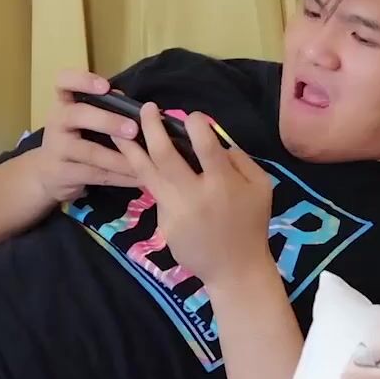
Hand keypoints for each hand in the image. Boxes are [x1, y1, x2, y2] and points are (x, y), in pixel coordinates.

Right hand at [33, 69, 140, 202]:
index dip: (83, 80)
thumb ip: (103, 107)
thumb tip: (129, 102)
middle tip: (133, 129)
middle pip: (78, 115)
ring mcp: (58, 149)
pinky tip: (140, 179)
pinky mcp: (64, 173)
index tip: (105, 87)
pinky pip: (96, 175)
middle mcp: (57, 122)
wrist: (45, 174)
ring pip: (90, 152)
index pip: (64, 82)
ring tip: (143, 161)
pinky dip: (121, 178)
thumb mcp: (82, 119)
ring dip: (119, 157)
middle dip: (107, 121)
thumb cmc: (73, 138)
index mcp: (64, 102)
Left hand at [115, 103, 272, 285]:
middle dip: (152, 126)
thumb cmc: (252, 224)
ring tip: (118, 130)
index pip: (205, 145)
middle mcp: (195, 194)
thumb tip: (216, 141)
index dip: (196, 124)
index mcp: (223, 182)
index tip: (190, 116)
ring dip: (130, 149)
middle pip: (165, 153)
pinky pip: (155, 193)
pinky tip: (134, 162)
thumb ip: (241, 160)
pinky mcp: (164, 223)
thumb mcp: (261, 187)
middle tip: (146, 109)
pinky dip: (145, 176)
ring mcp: (175, 209)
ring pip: (146, 172)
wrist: (235, 269)